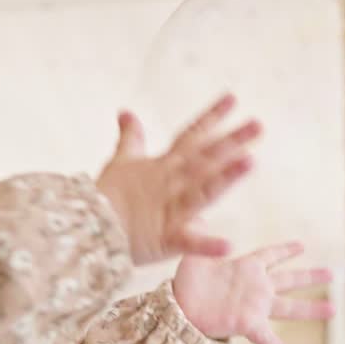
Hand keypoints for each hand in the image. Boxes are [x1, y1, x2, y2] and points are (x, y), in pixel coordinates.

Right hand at [98, 94, 259, 264]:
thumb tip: (126, 111)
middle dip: (231, 141)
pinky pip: (188, 242)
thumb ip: (131, 138)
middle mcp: (172, 183)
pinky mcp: (166, 238)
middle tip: (258, 125)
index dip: (212, 117)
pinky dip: (207, 244)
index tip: (234, 98)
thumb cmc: (106, 197)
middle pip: (205, 158)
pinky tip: (229, 245)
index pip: (191, 136)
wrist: (85, 229)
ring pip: (202, 190)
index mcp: (164, 166)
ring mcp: (170, 209)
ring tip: (250, 163)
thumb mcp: (120, 162)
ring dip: (225, 177)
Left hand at [173, 241, 333, 343]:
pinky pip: (267, 338)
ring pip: (289, 307)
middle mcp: (257, 287)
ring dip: (310, 310)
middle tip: (332, 273)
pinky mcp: (247, 324)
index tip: (302, 245)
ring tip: (333, 310)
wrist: (178, 308)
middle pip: (290, 279)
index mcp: (247, 267)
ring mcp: (255, 307)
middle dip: (311, 276)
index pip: (271, 255)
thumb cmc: (186, 281)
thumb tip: (201, 217)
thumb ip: (203, 237)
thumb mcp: (196, 255)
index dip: (285, 250)